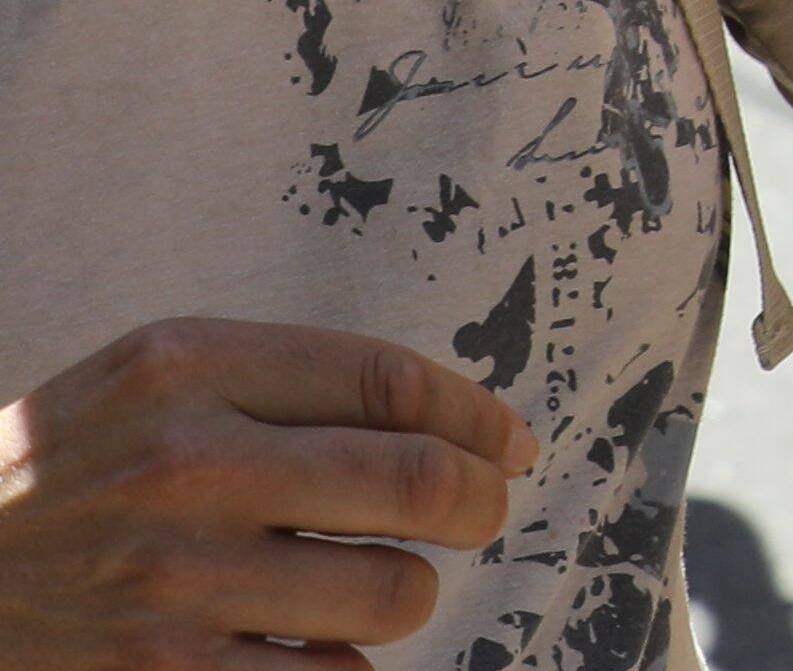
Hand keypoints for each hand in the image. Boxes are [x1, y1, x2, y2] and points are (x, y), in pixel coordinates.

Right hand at [0, 319, 531, 667]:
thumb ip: (291, 383)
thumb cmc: (69, 473)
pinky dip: (343, 667)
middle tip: (475, 514)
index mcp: (187, 368)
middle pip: (420, 484)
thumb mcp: (152, 380)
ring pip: (392, 594)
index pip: (394, 382)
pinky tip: (306, 645)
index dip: (479, 418)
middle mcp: (185, 466)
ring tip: (361, 584)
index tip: (507, 446)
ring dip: (402, 595)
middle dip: (477, 505)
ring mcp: (172, 580)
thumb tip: (469, 432)